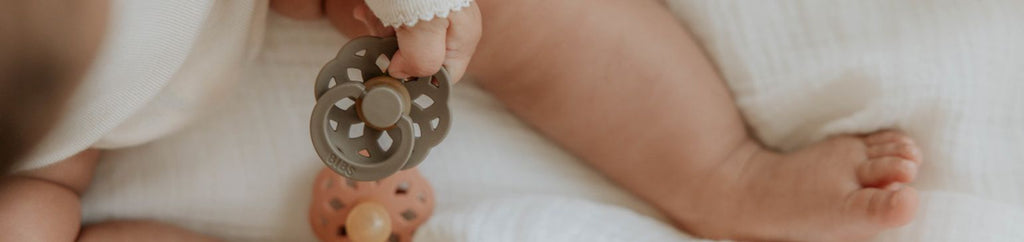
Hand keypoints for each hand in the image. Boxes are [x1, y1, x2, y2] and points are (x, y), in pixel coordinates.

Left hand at [271, 0, 481, 82]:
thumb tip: (404, 75)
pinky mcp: (411, 2)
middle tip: (377, 39)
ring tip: (371, 15)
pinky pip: (394, 17)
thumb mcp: (423, 30)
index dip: (416, 81)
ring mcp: (430, 12)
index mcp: (463, 37)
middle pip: (419, 57)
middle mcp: (450, 26)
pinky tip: (367, 8)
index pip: (444, 78)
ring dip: (381, 30)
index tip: (392, 76)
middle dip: (392, 51)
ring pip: (402, 37)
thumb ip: (421, 63)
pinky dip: (378, 15)